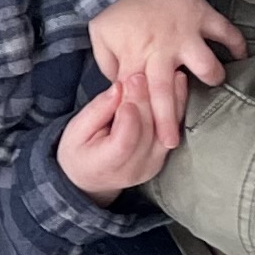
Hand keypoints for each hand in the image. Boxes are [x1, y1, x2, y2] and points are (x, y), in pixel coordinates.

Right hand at [57, 75, 179, 198]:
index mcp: (107, 164)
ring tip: (170, 76)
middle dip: (144, 100)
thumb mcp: (76, 130)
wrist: (90, 179)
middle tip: (140, 75)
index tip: (128, 83)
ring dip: (170, 102)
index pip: (126, 139)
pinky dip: (177, 108)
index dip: (130, 111)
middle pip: (147, 132)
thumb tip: (118, 88)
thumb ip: (97, 110)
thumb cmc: (79, 151)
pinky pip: (173, 131)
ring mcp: (151, 165)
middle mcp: (134, 168)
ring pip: (166, 131)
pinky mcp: (161, 158)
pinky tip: (178, 88)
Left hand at [84, 0, 239, 144]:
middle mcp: (162, 51)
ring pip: (207, 66)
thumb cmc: (114, 6)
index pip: (136, 97)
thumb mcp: (99, 37)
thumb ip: (109, 66)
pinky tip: (241, 55)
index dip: (139, 119)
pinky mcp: (202, 16)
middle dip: (170, 120)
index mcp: (135, 57)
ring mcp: (185, 34)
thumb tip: (119, 88)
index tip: (143, 139)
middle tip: (173, 143)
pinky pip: (226, 32)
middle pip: (168, 93)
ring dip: (212, 77)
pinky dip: (236, 44)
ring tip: (215, 83)